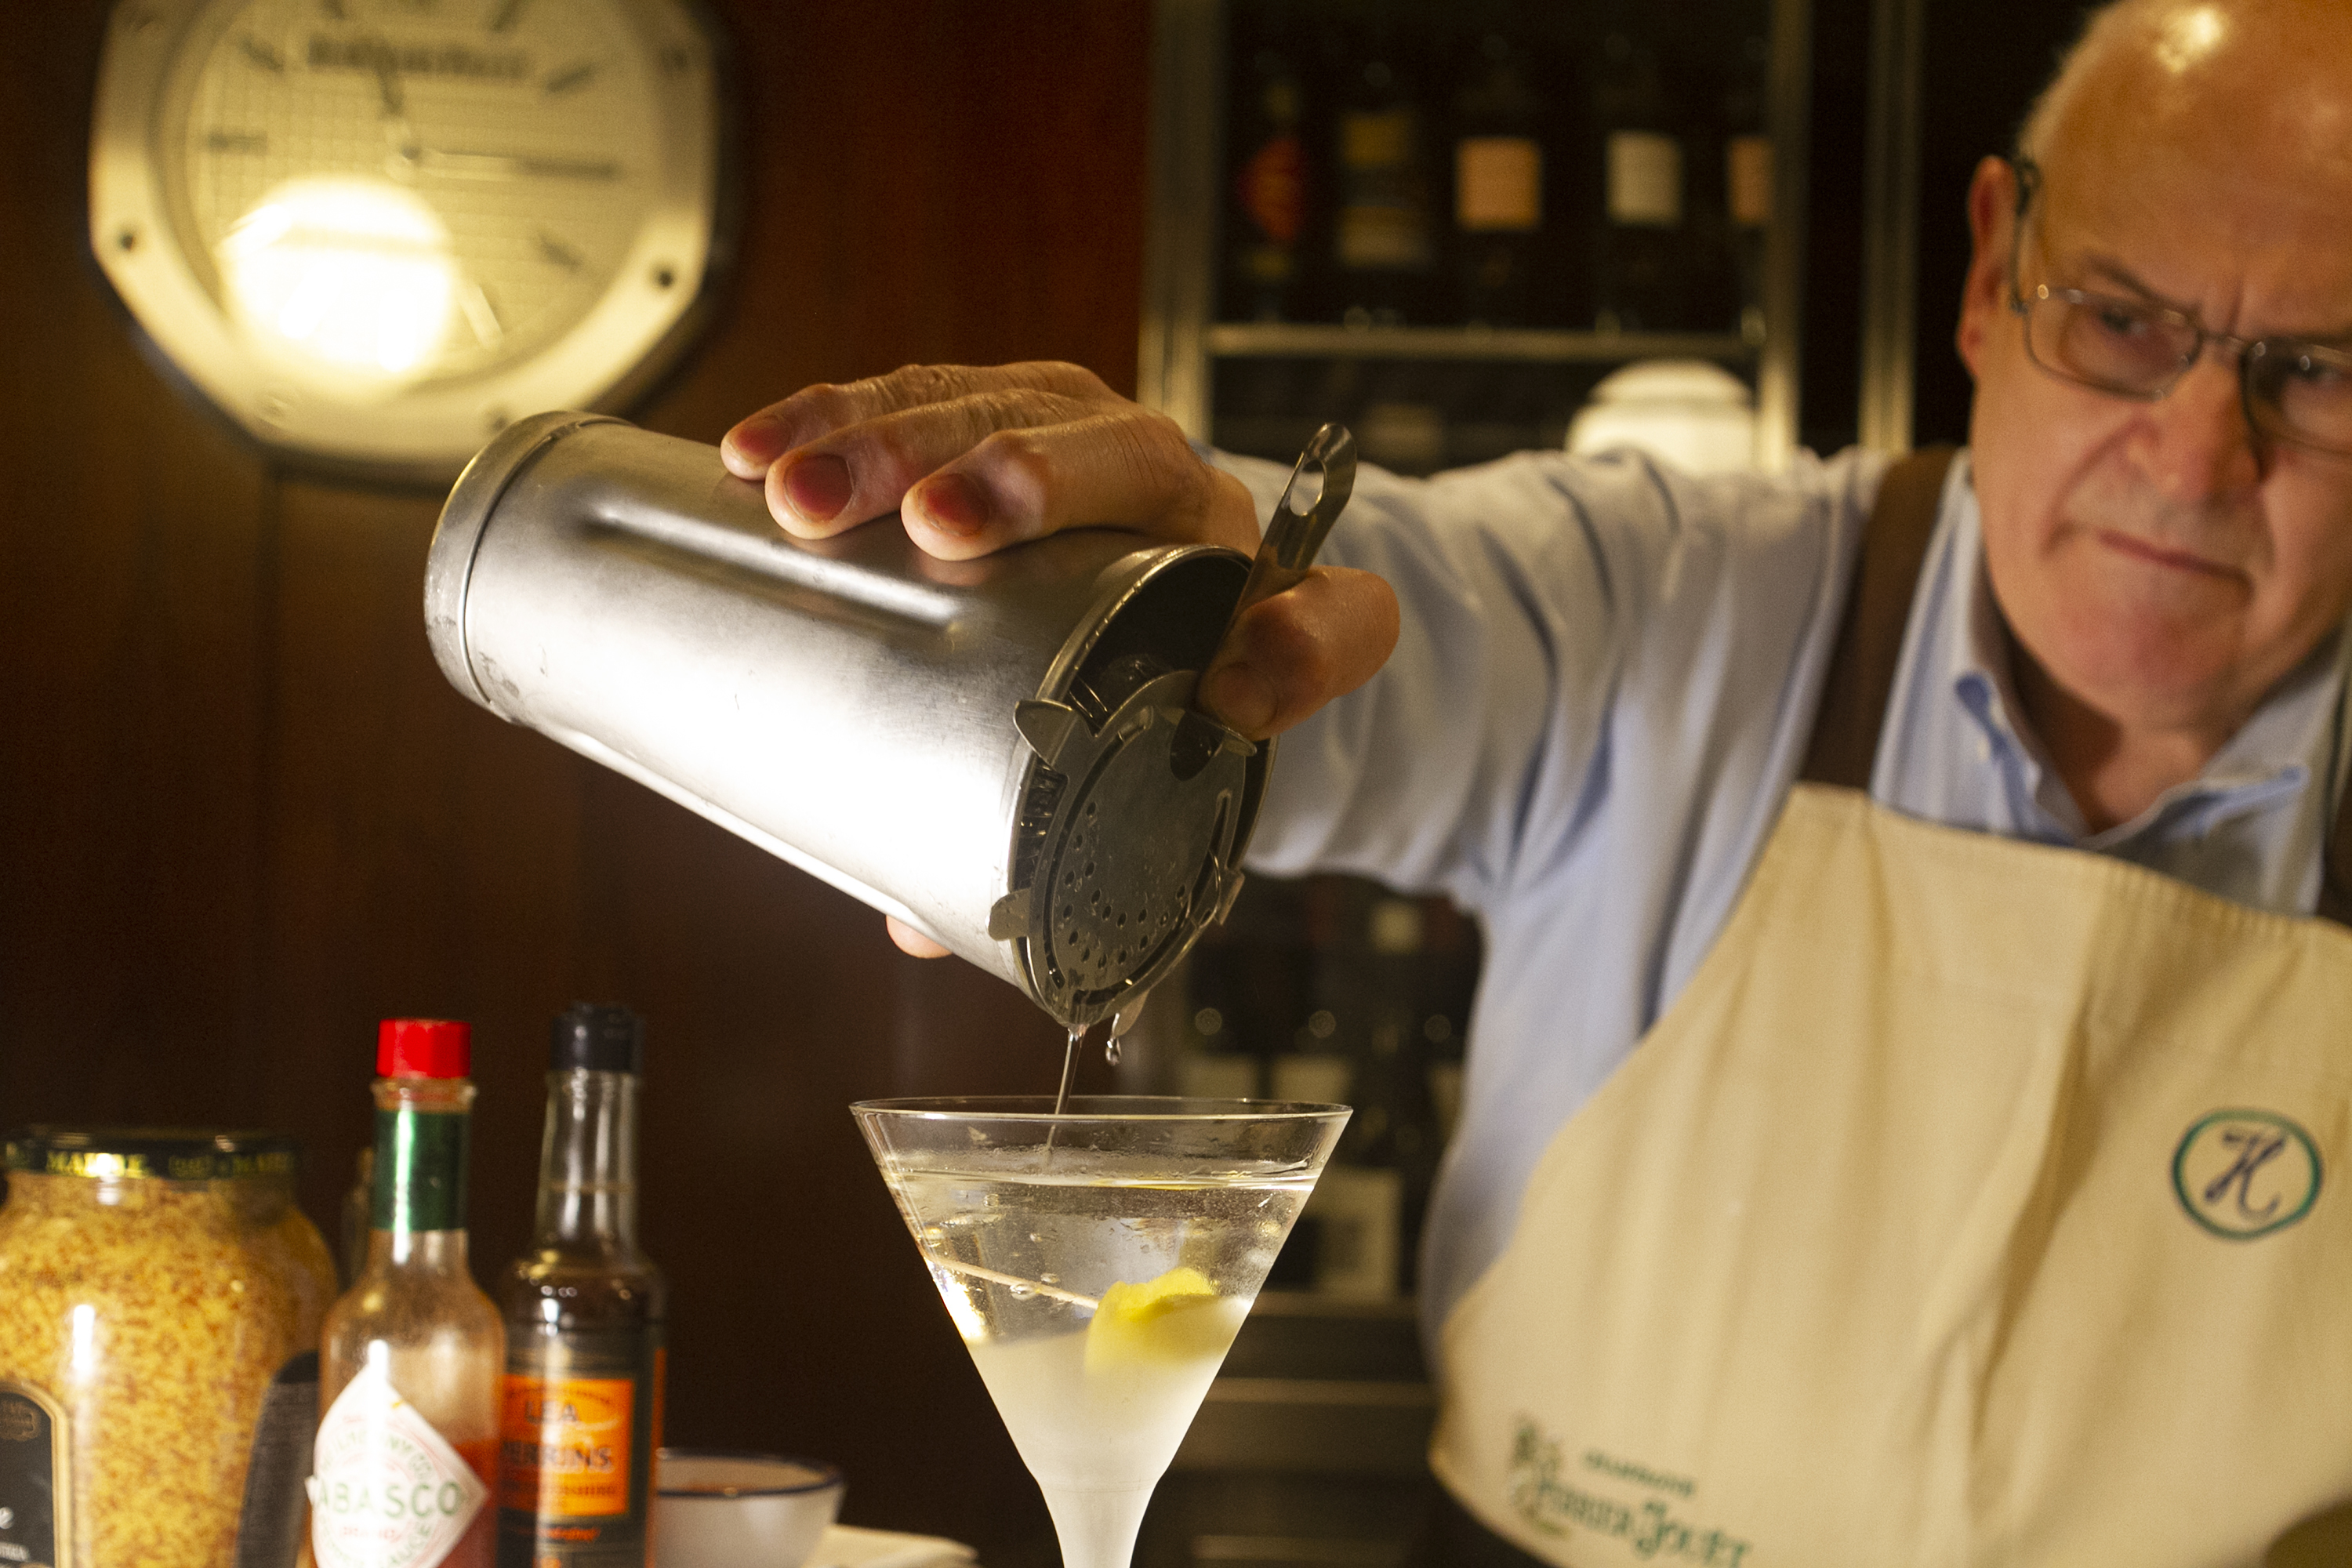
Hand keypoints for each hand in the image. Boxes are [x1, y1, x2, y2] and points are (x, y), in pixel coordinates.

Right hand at [723, 362, 1399, 957]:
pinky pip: (918, 395)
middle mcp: (1166, 483)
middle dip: (1013, 477)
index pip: (1297, 587)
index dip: (1270, 622)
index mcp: (1235, 576)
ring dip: (891, 438)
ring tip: (796, 493)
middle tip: (921, 524)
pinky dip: (835, 417)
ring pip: (1000, 403)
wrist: (1150, 616)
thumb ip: (1046, 856)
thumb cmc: (1139, 696)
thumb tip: (920, 922)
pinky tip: (754, 452)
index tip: (1180, 655)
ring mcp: (1073, 431)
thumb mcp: (1128, 781)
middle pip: (1115, 450)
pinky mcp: (985, 414)